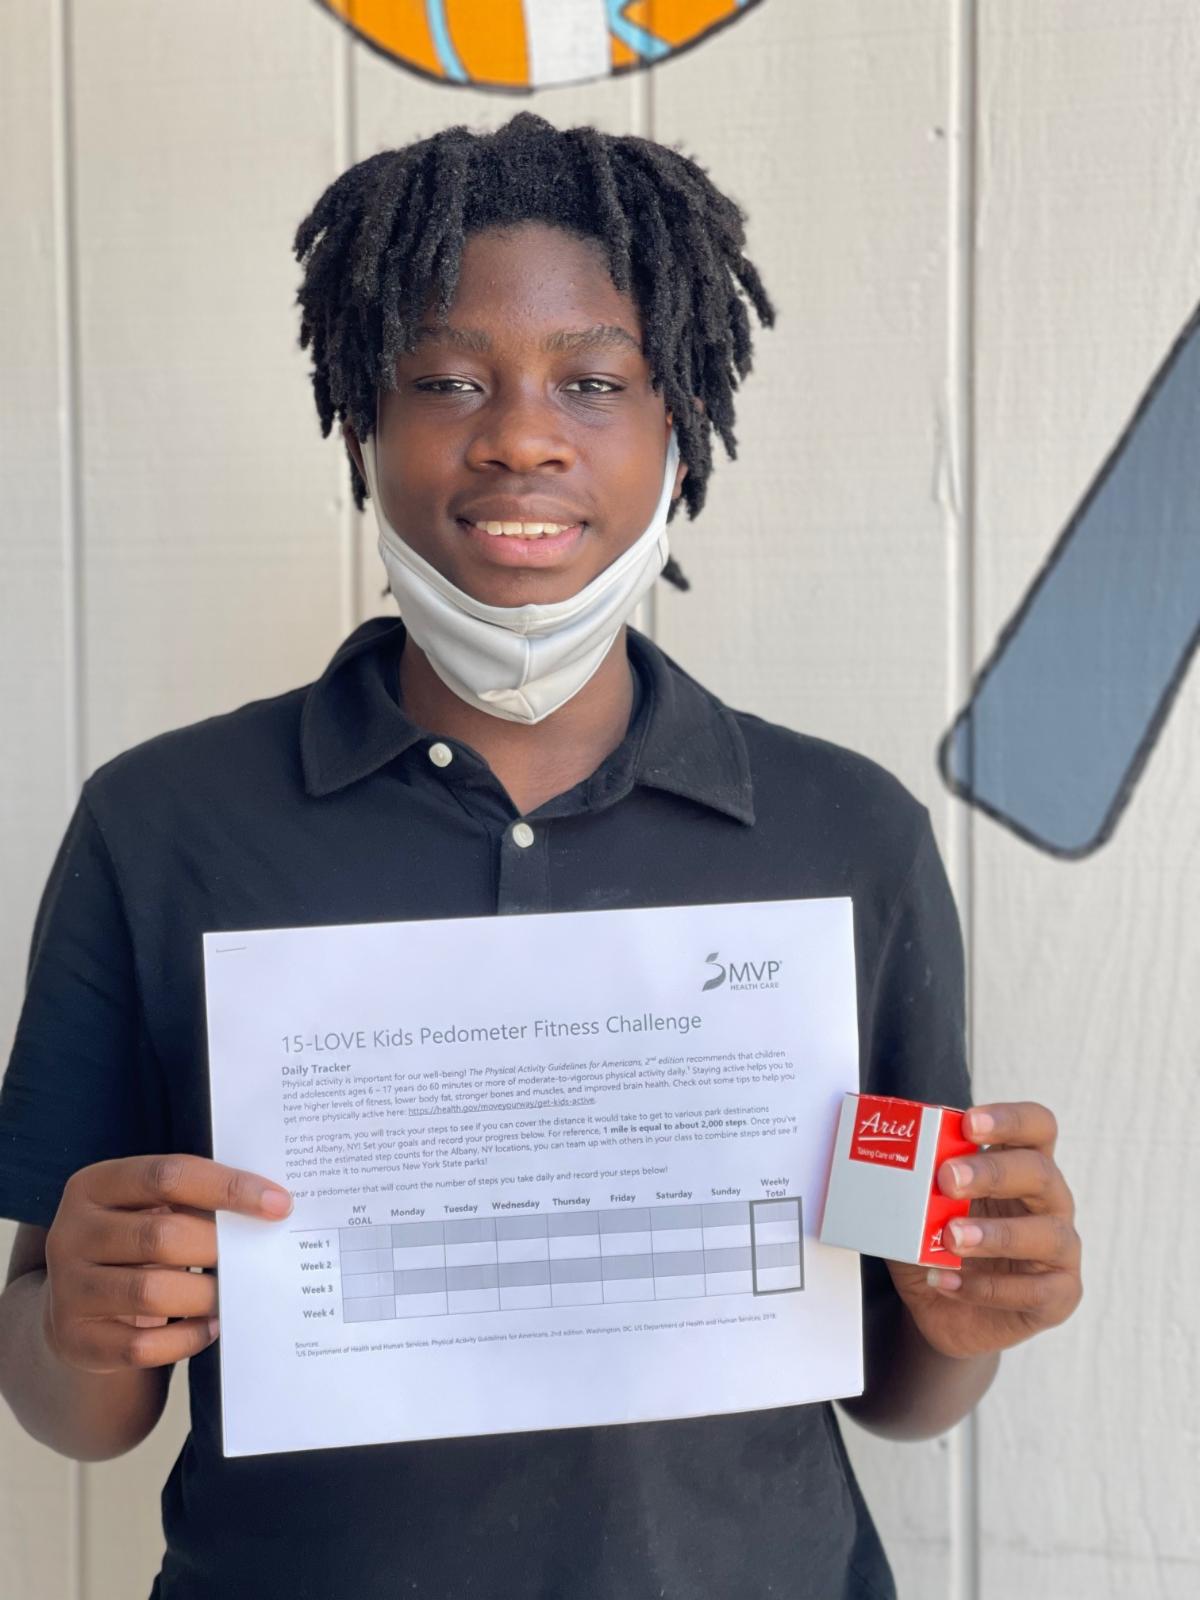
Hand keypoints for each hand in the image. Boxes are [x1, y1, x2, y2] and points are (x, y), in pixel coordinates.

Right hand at [42, 1154, 291, 1372]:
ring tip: (237, 1293)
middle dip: (219, 1247)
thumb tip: (270, 1206)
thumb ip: (193, 1200)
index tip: (279, 1203)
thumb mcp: (147, 1206)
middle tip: (256, 1257)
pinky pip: (140, 1346)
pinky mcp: (75, 1339)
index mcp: (94, 1185)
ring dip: (206, 1295)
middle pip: (160, 1236)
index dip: (228, 1187)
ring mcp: (68, 1289)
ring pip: (151, 1293)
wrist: (77, 1298)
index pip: (168, 1176)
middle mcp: (71, 1233)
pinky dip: (186, 1338)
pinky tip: (211, 1326)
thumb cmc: (133, 1240)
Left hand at [883, 1102, 1082, 1360]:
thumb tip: (877, 1167)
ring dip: (995, 1234)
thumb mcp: (915, 1215)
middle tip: (947, 1178)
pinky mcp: (1060, 1294)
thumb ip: (908, 1191)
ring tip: (951, 1237)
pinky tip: (947, 1283)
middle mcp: (1048, 1202)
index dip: (1009, 1119)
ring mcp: (1059, 1249)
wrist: (945, 1314)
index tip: (968, 1123)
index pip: (1036, 1127)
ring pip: (1047, 1233)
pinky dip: (988, 1289)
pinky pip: (1035, 1291)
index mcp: (1019, 1166)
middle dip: (992, 1172)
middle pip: (1040, 1173)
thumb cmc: (939, 1250)